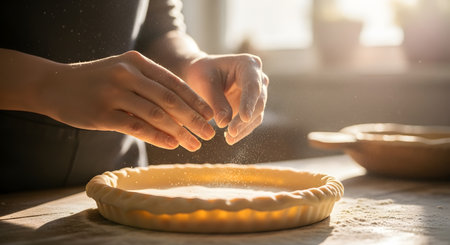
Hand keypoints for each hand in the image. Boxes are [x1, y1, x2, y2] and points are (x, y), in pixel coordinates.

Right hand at [38, 51, 214, 151]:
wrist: (54, 84)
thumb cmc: (96, 81)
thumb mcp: (123, 72)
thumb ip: (149, 85)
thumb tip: (182, 109)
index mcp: (137, 62)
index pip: (174, 83)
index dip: (195, 101)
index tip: (210, 116)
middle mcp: (127, 74)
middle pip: (170, 99)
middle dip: (193, 119)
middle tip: (209, 133)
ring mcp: (114, 93)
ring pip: (156, 115)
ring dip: (179, 131)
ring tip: (194, 144)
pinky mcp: (102, 114)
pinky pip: (137, 127)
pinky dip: (158, 137)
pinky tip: (173, 145)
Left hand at [185, 54, 268, 144]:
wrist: (201, 75)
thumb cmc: (202, 73)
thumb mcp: (205, 84)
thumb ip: (215, 101)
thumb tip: (224, 123)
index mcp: (248, 65)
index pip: (253, 85)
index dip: (249, 102)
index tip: (243, 117)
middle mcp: (258, 78)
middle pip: (258, 101)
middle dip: (245, 119)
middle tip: (231, 132)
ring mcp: (257, 94)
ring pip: (257, 114)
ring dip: (244, 128)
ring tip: (229, 139)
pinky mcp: (252, 107)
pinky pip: (251, 122)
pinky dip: (242, 131)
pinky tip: (230, 138)